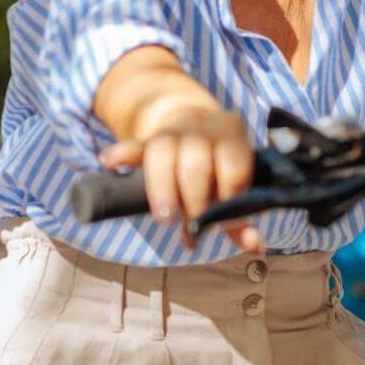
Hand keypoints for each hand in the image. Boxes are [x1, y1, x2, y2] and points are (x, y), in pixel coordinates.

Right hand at [98, 100, 261, 251]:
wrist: (191, 118)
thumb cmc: (217, 161)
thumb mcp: (233, 179)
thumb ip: (240, 215)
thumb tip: (255, 246)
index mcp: (231, 137)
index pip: (233, 169)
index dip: (227, 199)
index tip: (218, 222)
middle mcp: (203, 128)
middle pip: (196, 164)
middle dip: (193, 201)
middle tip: (191, 229)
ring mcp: (173, 130)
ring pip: (163, 153)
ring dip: (162, 189)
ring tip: (164, 218)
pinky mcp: (147, 138)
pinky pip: (133, 144)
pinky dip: (121, 154)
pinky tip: (109, 163)